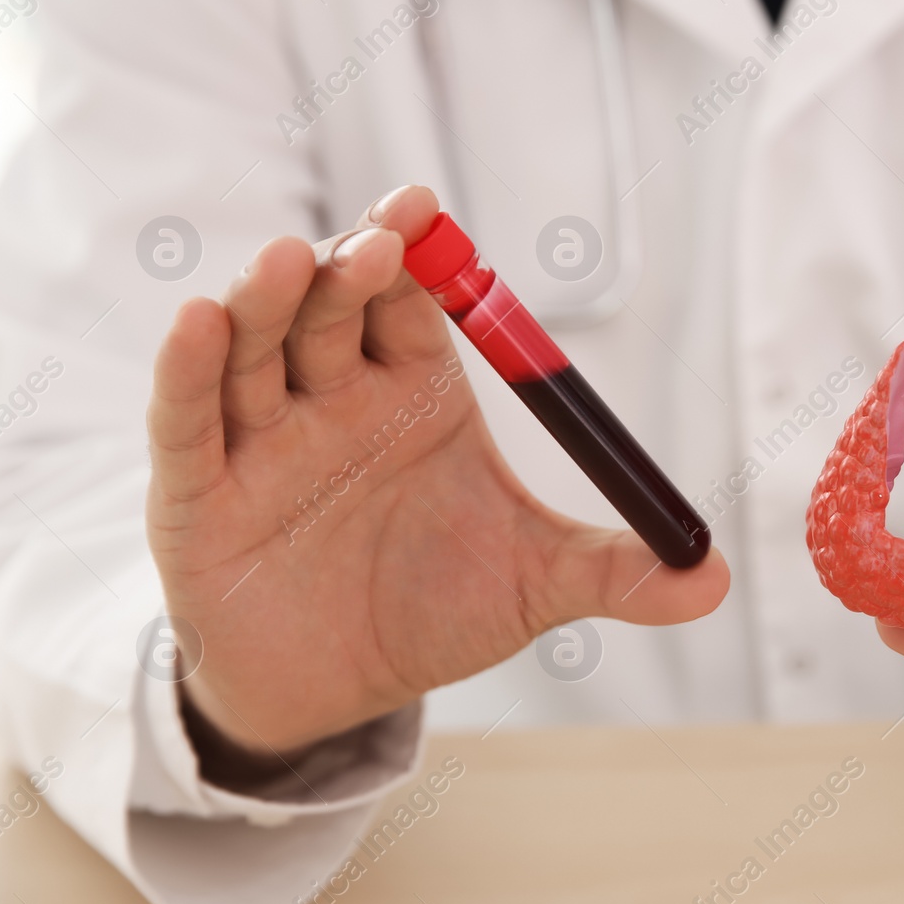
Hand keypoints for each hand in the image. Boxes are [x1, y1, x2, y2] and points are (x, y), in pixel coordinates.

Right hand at [148, 185, 728, 755]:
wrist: (335, 690)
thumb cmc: (432, 611)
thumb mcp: (533, 587)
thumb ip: (616, 572)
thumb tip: (715, 577)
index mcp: (414, 395)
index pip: (411, 303)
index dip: (420, 257)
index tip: (429, 213)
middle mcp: (334, 398)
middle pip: (333, 307)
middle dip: (350, 268)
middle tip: (381, 242)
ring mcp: (260, 439)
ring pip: (256, 346)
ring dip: (268, 299)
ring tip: (290, 262)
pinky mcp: (195, 491)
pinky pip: (188, 419)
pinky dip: (189, 369)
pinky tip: (200, 323)